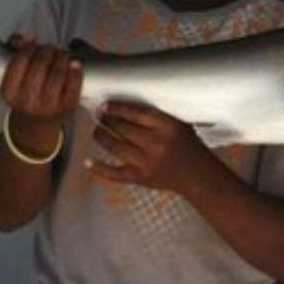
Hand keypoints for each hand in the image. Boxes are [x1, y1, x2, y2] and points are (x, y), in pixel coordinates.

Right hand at [1, 34, 82, 128]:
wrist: (35, 126)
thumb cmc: (23, 94)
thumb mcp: (12, 78)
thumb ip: (13, 53)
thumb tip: (24, 37)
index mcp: (9, 93)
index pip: (19, 62)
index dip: (29, 47)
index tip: (34, 40)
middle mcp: (27, 102)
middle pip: (40, 66)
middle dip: (47, 50)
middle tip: (51, 48)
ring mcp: (48, 107)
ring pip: (57, 74)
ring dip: (62, 57)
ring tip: (63, 52)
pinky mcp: (68, 109)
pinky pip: (74, 86)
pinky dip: (76, 70)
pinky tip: (75, 62)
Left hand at [87, 100, 206, 190]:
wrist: (196, 174)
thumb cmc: (186, 144)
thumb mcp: (177, 124)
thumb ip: (155, 117)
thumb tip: (124, 109)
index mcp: (166, 126)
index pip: (135, 113)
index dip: (116, 108)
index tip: (105, 106)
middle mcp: (156, 143)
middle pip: (123, 128)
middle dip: (107, 120)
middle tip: (99, 115)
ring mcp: (146, 162)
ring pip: (115, 146)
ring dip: (102, 136)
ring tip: (97, 130)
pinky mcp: (141, 178)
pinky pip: (115, 173)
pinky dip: (99, 168)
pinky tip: (87, 161)